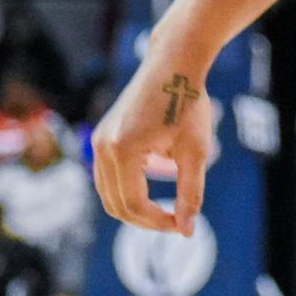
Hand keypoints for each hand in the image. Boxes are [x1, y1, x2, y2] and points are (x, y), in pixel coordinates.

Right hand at [90, 54, 212, 236]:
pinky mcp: (103, 137)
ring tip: (167, 206)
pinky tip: (157, 179)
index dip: (159, 222)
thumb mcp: (196, 151)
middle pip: (115, 205)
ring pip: (109, 193)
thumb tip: (187, 231)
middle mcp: (103, 147)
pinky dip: (129, 188)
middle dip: (145, 219)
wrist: (173, 64)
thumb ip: (190, 193)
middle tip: (176, 220)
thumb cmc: (188, 103)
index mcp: (123, 150)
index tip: (182, 224)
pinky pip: (109, 176)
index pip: (134, 205)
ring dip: (135, 206)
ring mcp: (99, 141)